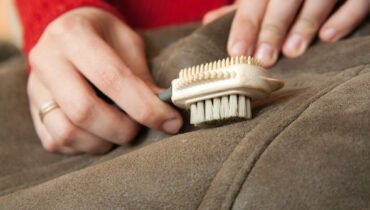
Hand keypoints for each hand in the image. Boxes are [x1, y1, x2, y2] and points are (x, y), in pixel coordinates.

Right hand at [28, 8, 181, 153]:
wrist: (70, 32)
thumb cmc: (104, 36)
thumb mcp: (128, 43)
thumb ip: (142, 77)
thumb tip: (164, 114)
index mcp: (73, 35)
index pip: (112, 78)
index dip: (145, 106)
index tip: (170, 121)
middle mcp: (47, 61)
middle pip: (84, 110)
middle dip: (122, 129)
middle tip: (139, 128)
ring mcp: (35, 88)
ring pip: (67, 132)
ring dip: (102, 142)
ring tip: (119, 131)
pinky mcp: (32, 110)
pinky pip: (56, 141)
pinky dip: (84, 146)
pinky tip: (99, 133)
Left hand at [203, 0, 369, 66]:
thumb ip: (244, 8)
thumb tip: (210, 21)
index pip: (254, 1)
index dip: (245, 26)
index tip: (236, 52)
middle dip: (272, 28)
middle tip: (263, 59)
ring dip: (305, 24)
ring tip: (293, 51)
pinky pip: (357, 0)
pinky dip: (345, 17)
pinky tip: (330, 37)